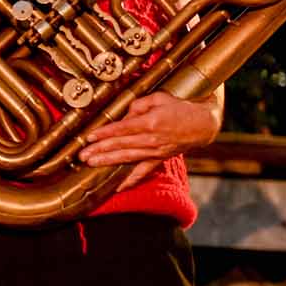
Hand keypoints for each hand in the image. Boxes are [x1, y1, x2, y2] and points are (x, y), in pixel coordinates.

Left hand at [77, 93, 218, 189]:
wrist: (203, 124)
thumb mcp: (159, 98)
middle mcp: (152, 139)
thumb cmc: (180, 107)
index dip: (104, 133)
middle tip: (82, 155)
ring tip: (91, 164)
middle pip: (121, 145)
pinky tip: (118, 188)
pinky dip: (131, 181)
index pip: (122, 129)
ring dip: (108, 162)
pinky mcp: (160, 159)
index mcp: (151, 122)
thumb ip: (139, 105)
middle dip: (100, 150)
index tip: (89, 137)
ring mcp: (156, 151)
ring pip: (128, 158)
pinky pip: (144, 172)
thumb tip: (123, 115)